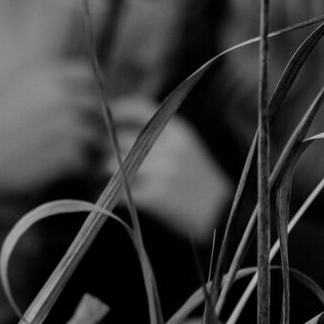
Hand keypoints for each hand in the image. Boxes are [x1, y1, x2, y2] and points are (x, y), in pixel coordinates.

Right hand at [0, 63, 104, 199]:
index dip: (90, 93)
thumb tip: (70, 93)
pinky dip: (78, 169)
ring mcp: (70, 125)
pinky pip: (87, 162)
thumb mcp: (11, 87)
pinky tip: (60, 171)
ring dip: (89, 149)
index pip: (90, 77)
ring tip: (71, 159)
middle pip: (98, 108)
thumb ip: (43, 85)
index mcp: (49, 76)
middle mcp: (64, 96)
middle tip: (81, 140)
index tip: (86, 108)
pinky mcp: (69, 153)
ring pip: (97, 137)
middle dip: (93, 123)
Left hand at [110, 99, 233, 240]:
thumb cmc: (201, 182)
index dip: (117, 110)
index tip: (105, 119)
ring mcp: (163, 171)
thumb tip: (121, 133)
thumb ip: (161, 137)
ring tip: (109, 183)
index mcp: (179, 131)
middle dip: (107, 151)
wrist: (221, 215)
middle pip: (120, 140)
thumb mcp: (188, 149)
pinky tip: (117, 201)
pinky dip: (114, 197)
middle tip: (102, 162)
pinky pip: (120, 192)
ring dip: (107, 174)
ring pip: (114, 165)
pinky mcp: (156, 196)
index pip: (140, 108)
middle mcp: (170, 146)